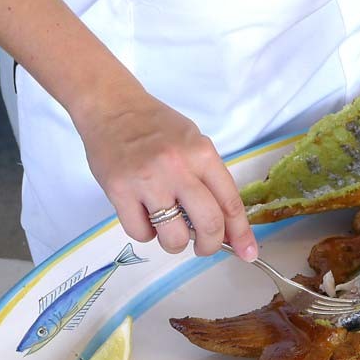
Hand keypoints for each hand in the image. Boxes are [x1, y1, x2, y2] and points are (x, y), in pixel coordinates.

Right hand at [72, 84, 257, 259]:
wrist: (112, 106)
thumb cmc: (156, 126)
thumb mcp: (194, 143)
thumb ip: (210, 180)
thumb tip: (226, 225)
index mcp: (202, 154)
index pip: (230, 203)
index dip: (241, 234)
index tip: (248, 253)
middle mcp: (178, 168)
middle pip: (208, 224)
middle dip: (210, 245)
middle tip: (203, 246)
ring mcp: (147, 181)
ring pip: (173, 237)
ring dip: (175, 243)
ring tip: (168, 227)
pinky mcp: (119, 191)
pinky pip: (141, 233)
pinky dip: (146, 233)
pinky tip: (143, 215)